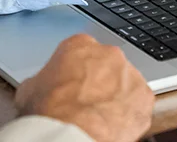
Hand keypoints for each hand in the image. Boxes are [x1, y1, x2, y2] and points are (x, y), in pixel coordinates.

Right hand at [16, 34, 153, 141]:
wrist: (70, 134)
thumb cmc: (49, 111)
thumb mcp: (31, 86)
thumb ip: (44, 78)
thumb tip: (44, 86)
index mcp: (79, 44)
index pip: (82, 51)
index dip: (77, 70)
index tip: (74, 83)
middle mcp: (108, 54)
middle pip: (107, 64)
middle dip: (100, 80)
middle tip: (88, 100)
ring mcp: (129, 74)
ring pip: (126, 83)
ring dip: (117, 95)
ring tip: (102, 116)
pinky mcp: (145, 97)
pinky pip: (139, 103)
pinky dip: (130, 113)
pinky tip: (115, 124)